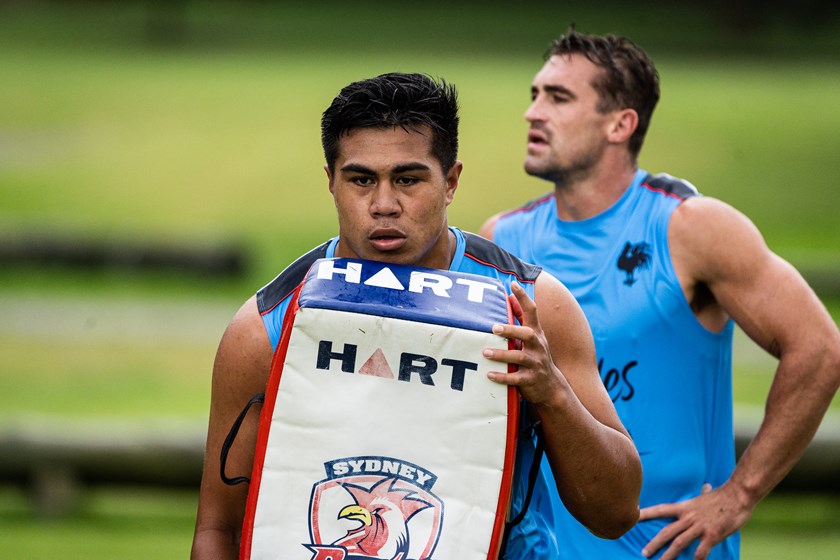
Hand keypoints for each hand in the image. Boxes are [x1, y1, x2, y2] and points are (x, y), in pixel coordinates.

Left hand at [483, 282, 561, 404]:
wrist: (551, 386)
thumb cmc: (536, 355)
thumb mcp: (532, 336)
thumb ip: (521, 318)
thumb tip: (509, 296)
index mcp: (536, 333)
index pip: (532, 311)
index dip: (524, 297)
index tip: (513, 285)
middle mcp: (538, 346)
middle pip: (527, 335)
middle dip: (511, 330)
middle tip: (494, 328)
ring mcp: (535, 363)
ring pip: (519, 357)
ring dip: (502, 354)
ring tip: (486, 352)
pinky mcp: (530, 380)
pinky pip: (515, 378)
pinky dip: (502, 377)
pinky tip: (489, 375)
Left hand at [639, 483, 752, 558]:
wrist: (738, 495)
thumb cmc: (723, 496)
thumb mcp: (707, 495)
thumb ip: (702, 494)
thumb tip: (705, 487)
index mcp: (685, 507)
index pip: (661, 509)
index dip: (646, 513)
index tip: (633, 516)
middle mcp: (689, 517)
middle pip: (667, 531)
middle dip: (654, 543)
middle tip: (644, 552)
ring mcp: (700, 526)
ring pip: (679, 542)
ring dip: (668, 555)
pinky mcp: (712, 535)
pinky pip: (701, 550)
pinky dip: (696, 558)